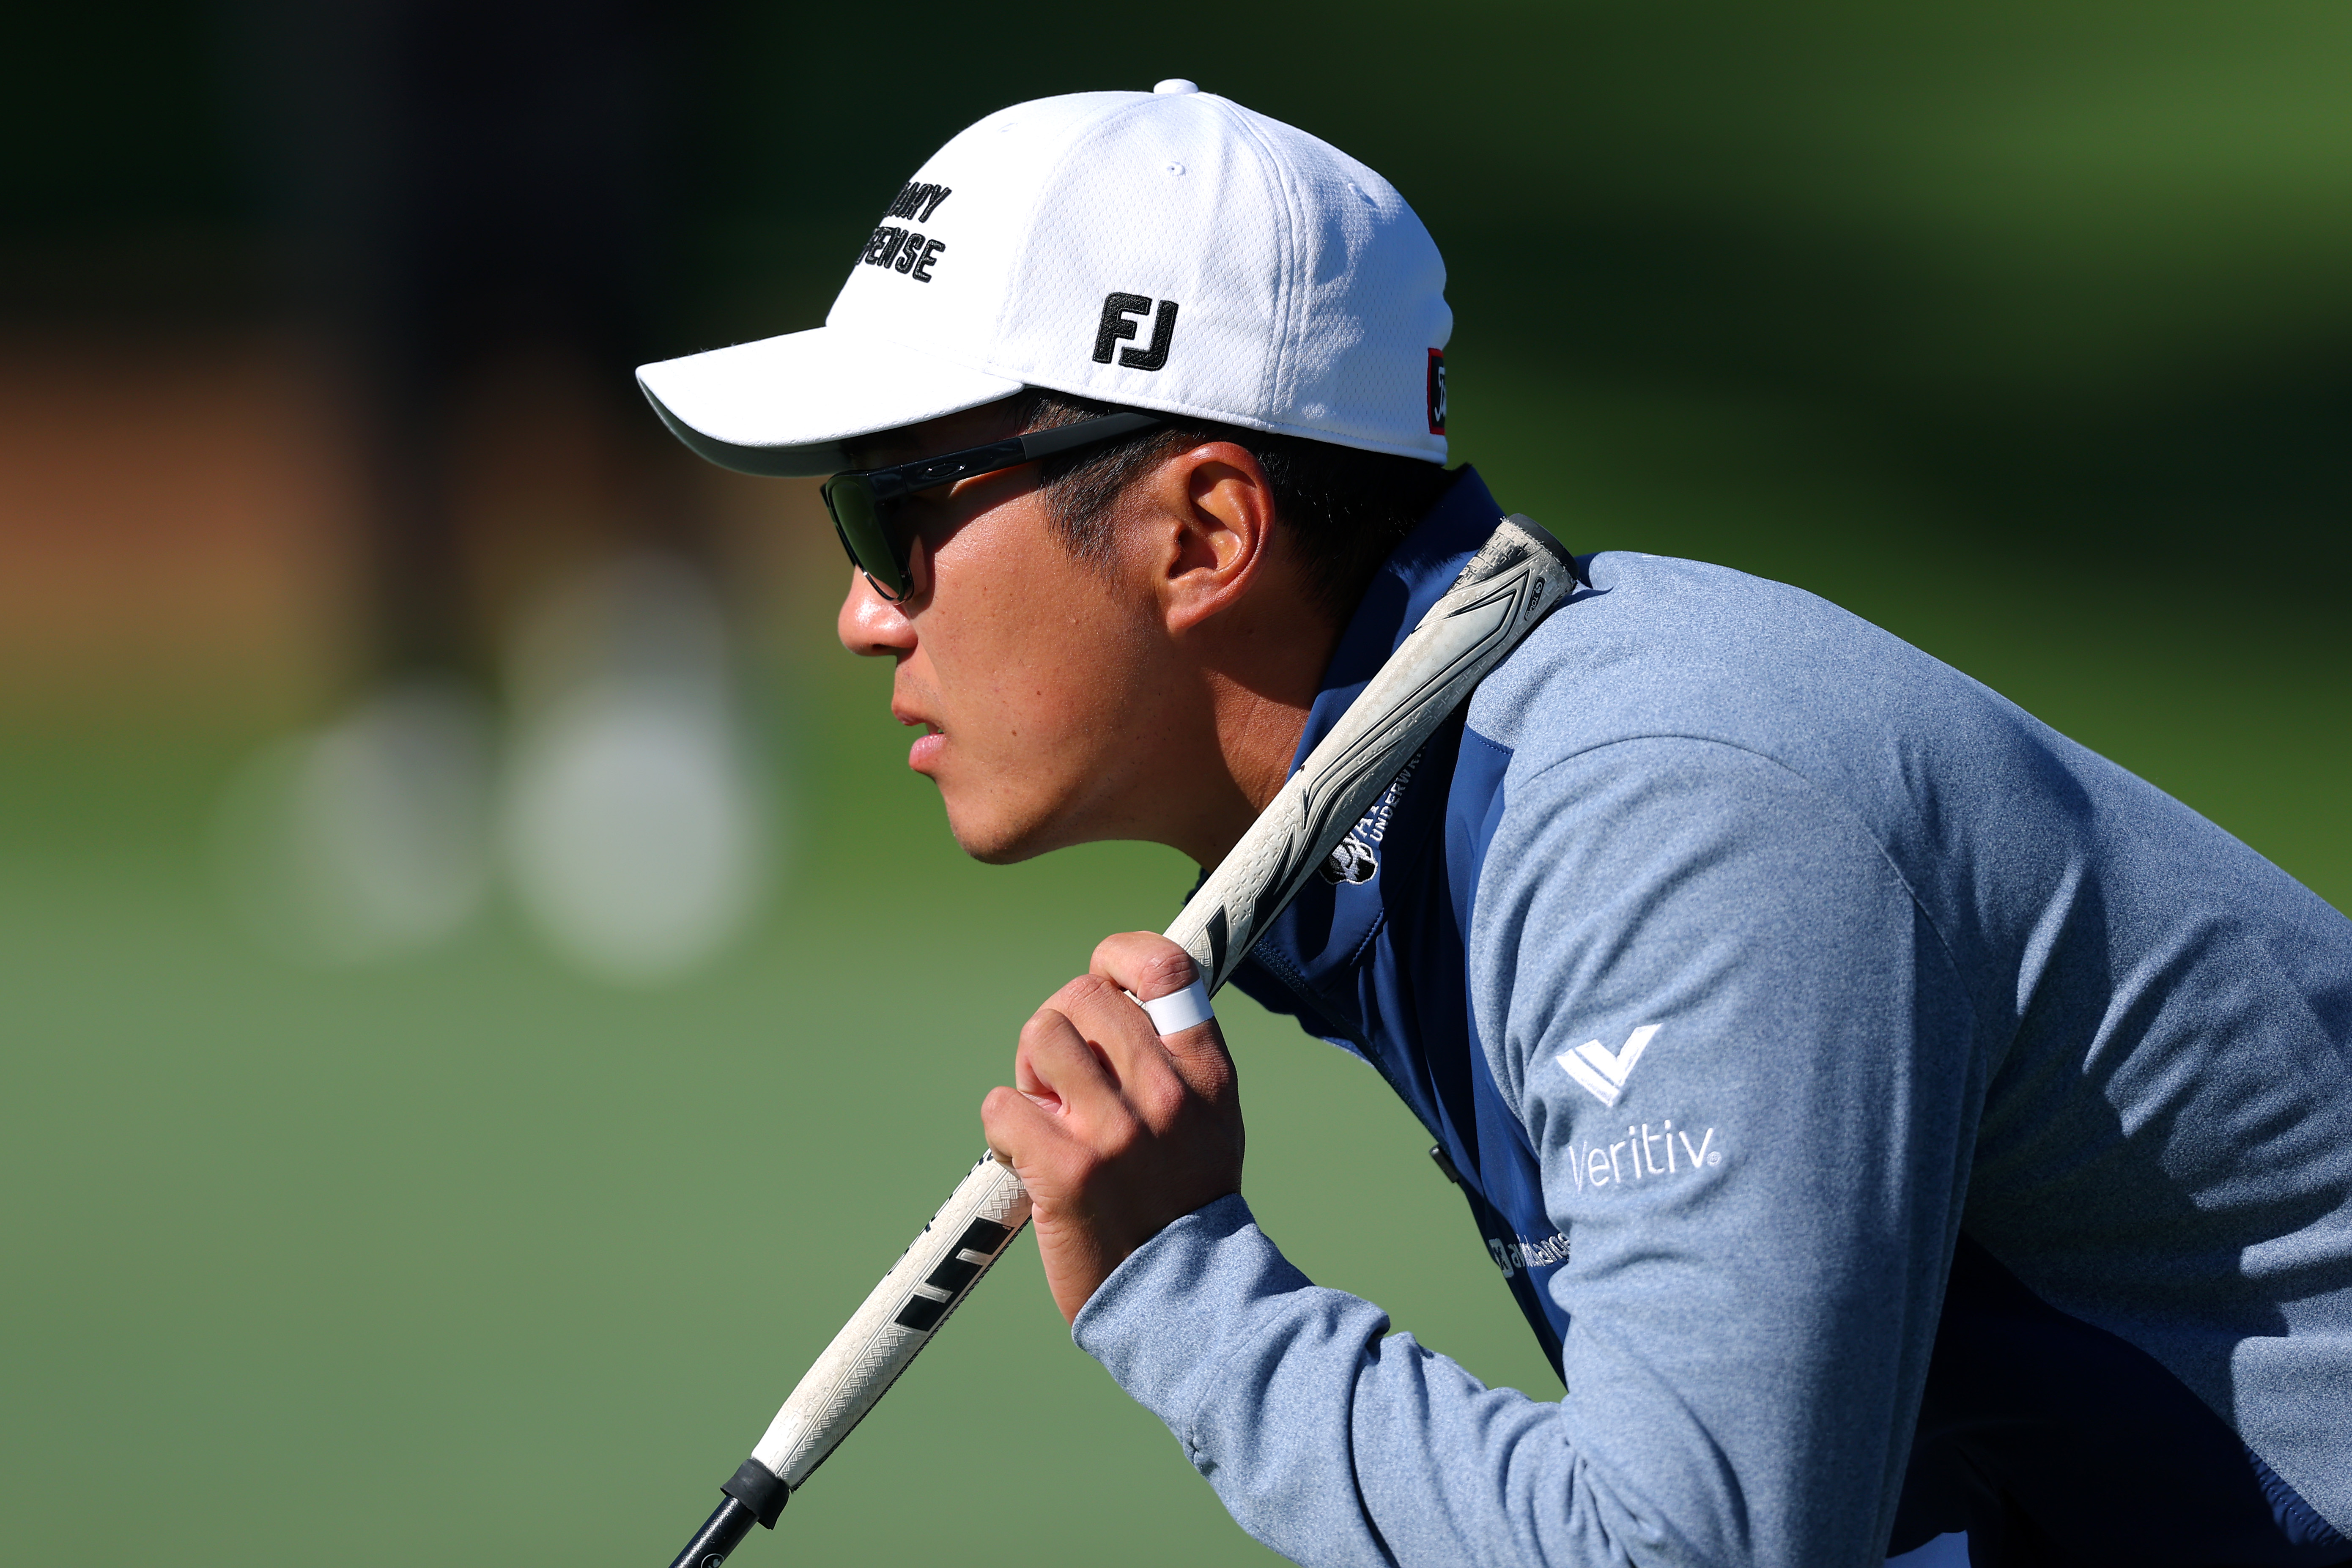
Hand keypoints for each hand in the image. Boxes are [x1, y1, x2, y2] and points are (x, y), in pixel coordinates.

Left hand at [981, 932, 1244, 1323]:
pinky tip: (1026, 1159)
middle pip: (1084, 996)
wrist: (1184, 1301)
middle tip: (1060, 1080)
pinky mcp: (1067, 1170)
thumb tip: (1118, 999)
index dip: (1119, 956)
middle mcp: (1165, 1094)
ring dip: (1028, 1073)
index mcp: (1205, 1075)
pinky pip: (1002, 1105)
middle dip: (1057, 1026)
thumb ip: (1176, 1061)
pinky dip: (1002, 1129)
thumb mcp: (1211, 1121)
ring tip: (1046, 1117)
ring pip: (1040, 1035)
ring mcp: (1116, 1131)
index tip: (1101, 976)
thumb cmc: (1184, 1206)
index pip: (1168, 969)